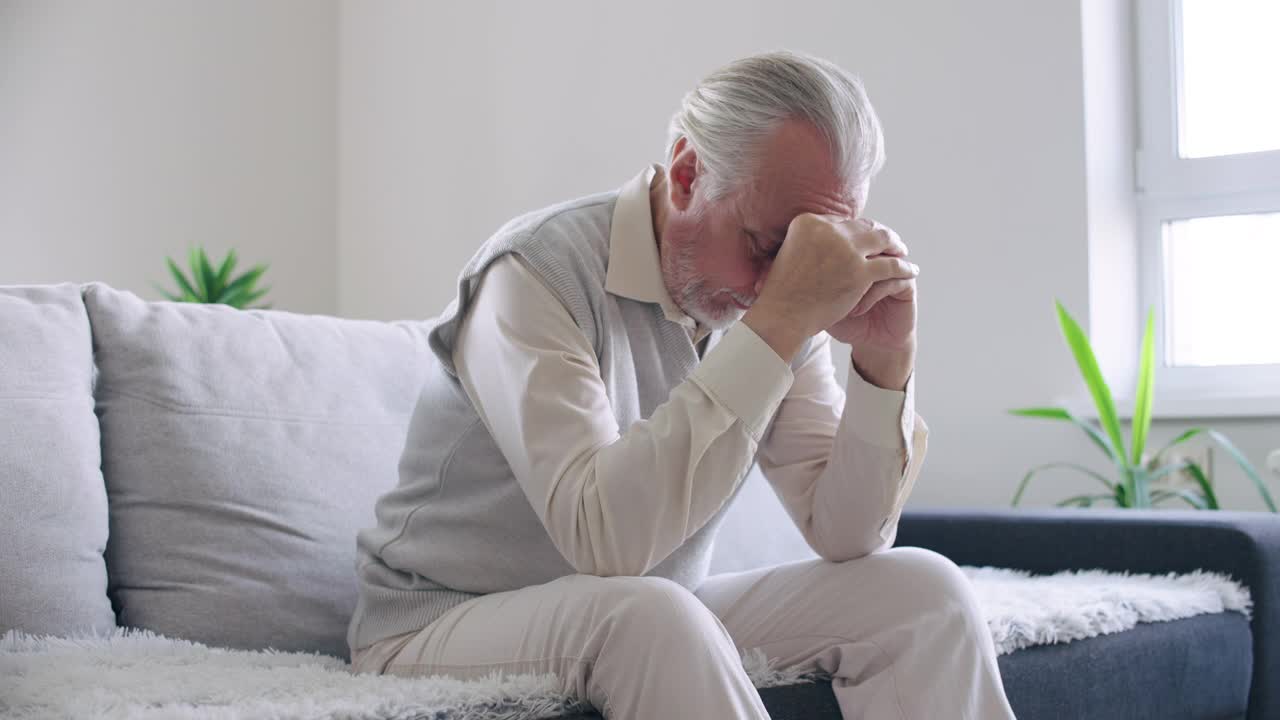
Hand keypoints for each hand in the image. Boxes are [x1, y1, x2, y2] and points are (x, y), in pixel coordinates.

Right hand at [743, 214, 917, 361]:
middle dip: (879, 233)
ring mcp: (846, 250)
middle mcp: (828, 230)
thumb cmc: (783, 292)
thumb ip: (810, 242)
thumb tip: (829, 237)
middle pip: (864, 226)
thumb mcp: (790, 253)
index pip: (842, 222)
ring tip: (902, 251)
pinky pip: (891, 265)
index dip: (856, 231)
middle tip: (891, 242)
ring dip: (895, 244)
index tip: (866, 238)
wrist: (782, 316)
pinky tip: (911, 271)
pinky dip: (903, 267)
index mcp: (808, 222)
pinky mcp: (860, 272)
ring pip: (882, 240)